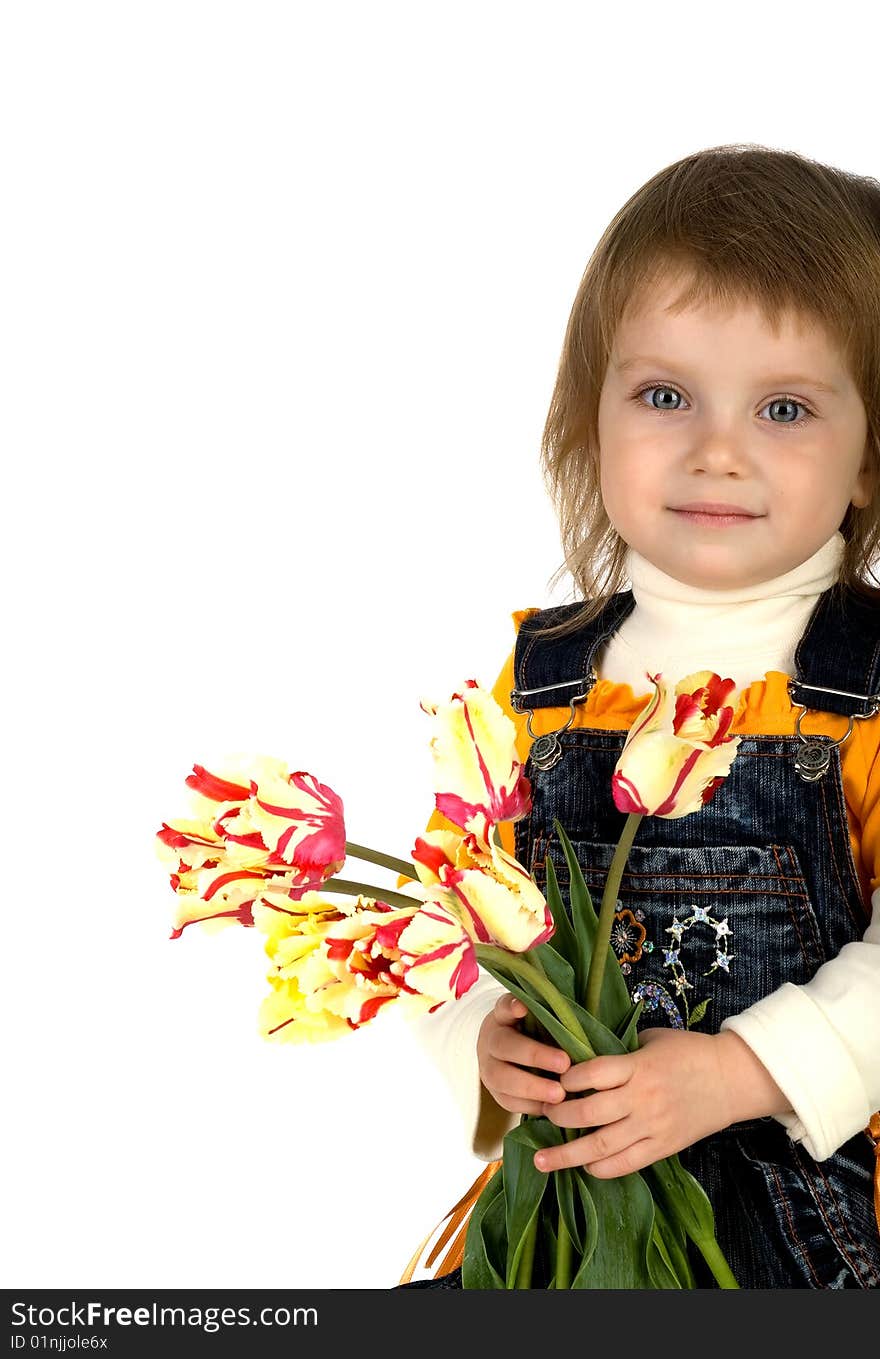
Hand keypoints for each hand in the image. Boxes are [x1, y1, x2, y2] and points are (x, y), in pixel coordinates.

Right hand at [477, 993, 570, 1115]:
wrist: (513, 1056)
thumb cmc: (536, 1032)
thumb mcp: (539, 1018)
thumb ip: (548, 1014)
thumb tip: (564, 1015)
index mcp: (502, 1017)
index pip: (503, 1007)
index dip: (511, 1007)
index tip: (522, 1008)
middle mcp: (490, 1041)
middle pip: (504, 1045)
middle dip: (534, 1056)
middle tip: (564, 1063)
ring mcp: (488, 1068)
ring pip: (501, 1079)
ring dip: (532, 1088)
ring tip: (559, 1095)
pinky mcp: (496, 1093)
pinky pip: (508, 1102)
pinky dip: (530, 1106)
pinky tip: (552, 1107)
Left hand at [533, 1026, 791, 1177]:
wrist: (732, 1079)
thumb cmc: (690, 1052)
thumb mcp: (652, 1040)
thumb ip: (621, 1050)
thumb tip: (585, 1053)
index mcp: (637, 1066)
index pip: (591, 1074)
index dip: (566, 1079)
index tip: (553, 1079)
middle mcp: (642, 1099)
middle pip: (589, 1114)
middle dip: (559, 1116)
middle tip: (544, 1114)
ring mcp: (653, 1127)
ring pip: (602, 1146)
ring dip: (568, 1155)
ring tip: (542, 1160)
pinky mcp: (664, 1147)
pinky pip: (627, 1164)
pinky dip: (602, 1169)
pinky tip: (584, 1168)